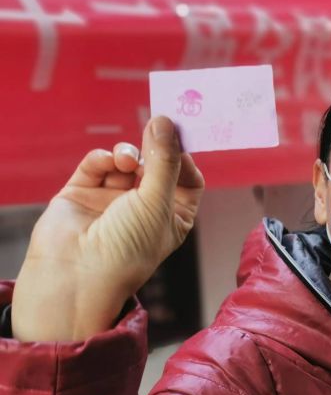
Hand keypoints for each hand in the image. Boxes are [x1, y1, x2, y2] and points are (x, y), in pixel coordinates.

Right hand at [12, 117, 203, 341]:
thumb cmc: (128, 248)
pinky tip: (106, 164)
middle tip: (157, 124)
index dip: (186, 158)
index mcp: (173, 218)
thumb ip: (164, 161)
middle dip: (157, 147)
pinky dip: (103, 159)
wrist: (77, 272)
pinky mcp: (83, 193)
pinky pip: (98, 165)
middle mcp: (145, 208)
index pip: (189, 180)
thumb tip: (166, 122)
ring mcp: (113, 200)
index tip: (181, 137)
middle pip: (158, 165)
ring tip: (127, 162)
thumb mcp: (157, 203)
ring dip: (129, 155)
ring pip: (127, 162)